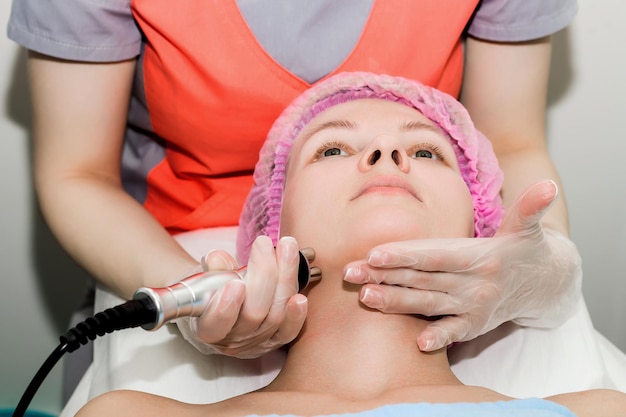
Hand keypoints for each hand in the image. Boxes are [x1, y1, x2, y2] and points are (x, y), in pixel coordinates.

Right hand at [176, 236, 308, 357]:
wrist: (221, 309)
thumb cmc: (210, 292)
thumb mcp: (203, 278)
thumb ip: (212, 269)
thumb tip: (218, 259)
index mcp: (206, 327)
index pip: (215, 323)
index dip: (226, 306)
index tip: (236, 283)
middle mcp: (232, 339)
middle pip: (253, 313)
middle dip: (263, 275)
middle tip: (264, 244)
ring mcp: (256, 342)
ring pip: (275, 315)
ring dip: (285, 277)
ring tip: (287, 247)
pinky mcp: (275, 340)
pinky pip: (289, 331)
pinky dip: (296, 314)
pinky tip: (301, 296)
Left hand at [343, 180, 581, 350]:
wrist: (546, 285)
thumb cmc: (524, 249)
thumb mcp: (527, 228)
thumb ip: (529, 209)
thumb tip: (548, 186)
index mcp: (480, 256)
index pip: (434, 255)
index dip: (404, 255)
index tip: (374, 254)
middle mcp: (476, 284)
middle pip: (421, 279)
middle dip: (384, 276)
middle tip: (350, 272)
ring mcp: (475, 307)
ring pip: (427, 303)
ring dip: (395, 302)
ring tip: (365, 296)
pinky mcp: (475, 325)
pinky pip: (453, 331)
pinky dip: (438, 337)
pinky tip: (417, 342)